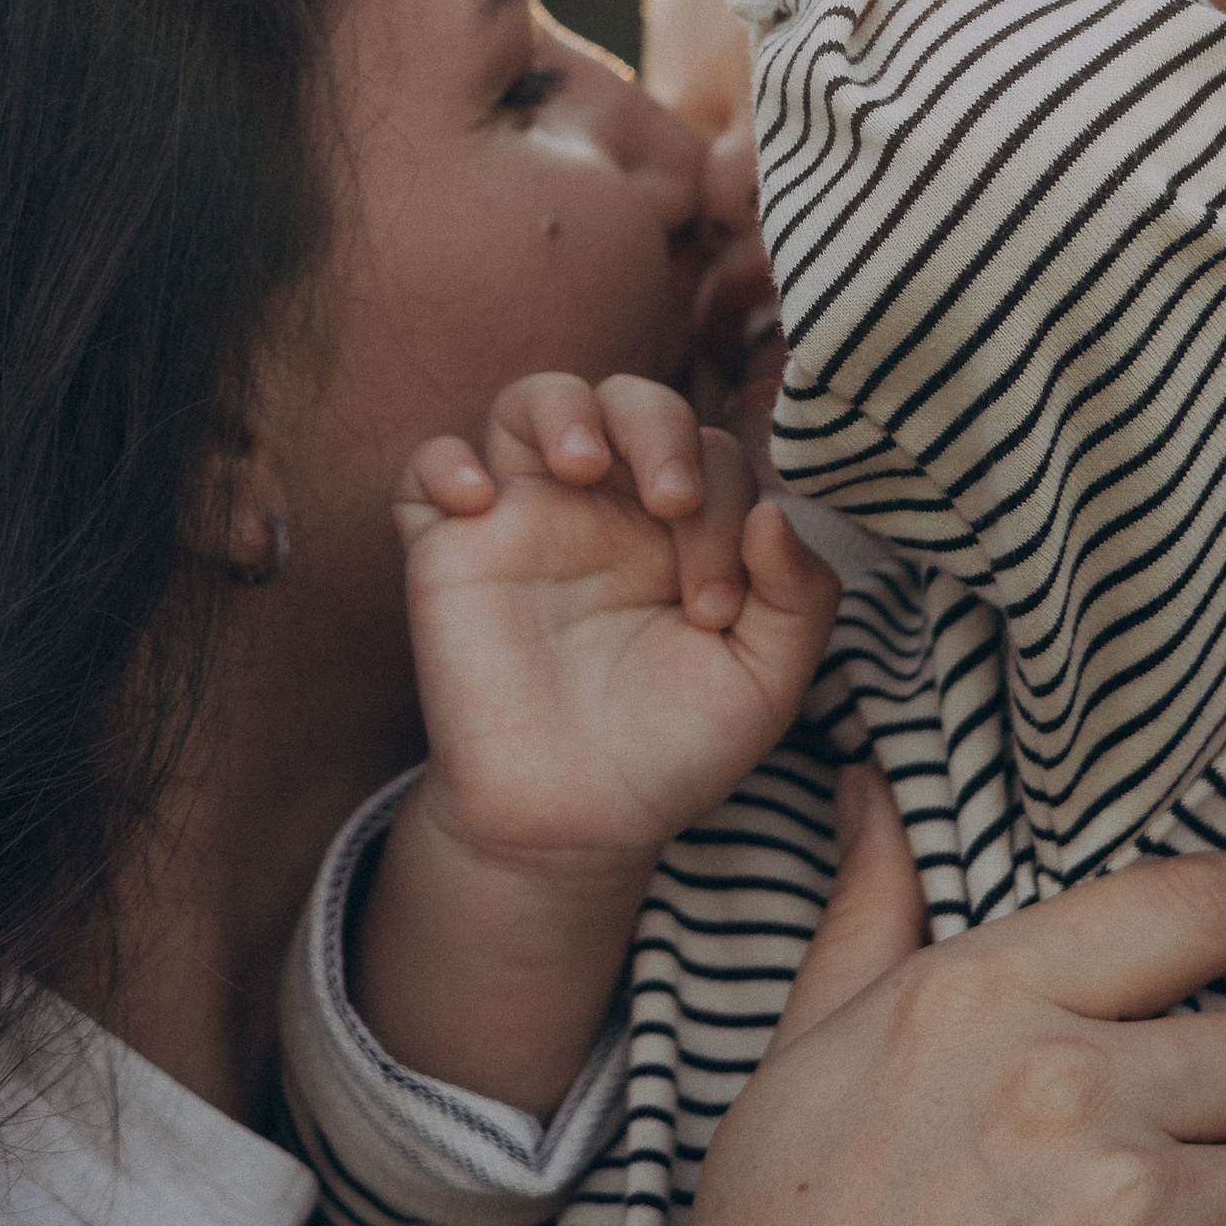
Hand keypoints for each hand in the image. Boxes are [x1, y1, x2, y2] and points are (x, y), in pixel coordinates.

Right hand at [396, 370, 838, 870]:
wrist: (574, 824)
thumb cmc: (670, 750)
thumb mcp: (765, 681)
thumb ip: (799, 596)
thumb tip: (775, 513)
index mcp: (680, 527)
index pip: (709, 455)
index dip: (725, 505)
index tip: (712, 607)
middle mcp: (604, 509)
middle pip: (626, 401)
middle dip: (658, 428)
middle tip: (674, 502)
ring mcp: (523, 521)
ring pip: (529, 404)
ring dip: (561, 408)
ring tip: (581, 461)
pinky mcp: (449, 551)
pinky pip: (425, 470)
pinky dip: (444, 461)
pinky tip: (479, 499)